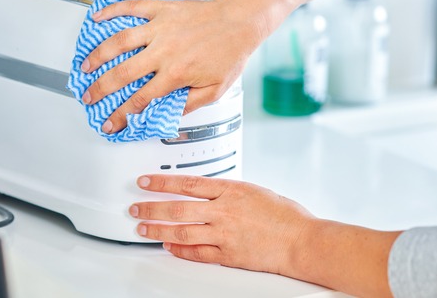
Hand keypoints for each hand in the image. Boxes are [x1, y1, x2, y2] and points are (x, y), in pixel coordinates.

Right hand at [79, 0, 268, 133]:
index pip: (140, 100)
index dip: (122, 115)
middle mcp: (163, 51)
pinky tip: (97, 17)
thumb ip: (189, 104)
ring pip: (119, 42)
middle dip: (100, 89)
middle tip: (88, 98)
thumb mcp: (215, 90)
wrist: (240, 20)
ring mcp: (160, 28)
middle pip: (122, 74)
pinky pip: (131, 8)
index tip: (111, 123)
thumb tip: (168, 115)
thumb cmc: (230, 53)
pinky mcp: (162, 9)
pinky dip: (111, 10)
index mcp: (175, 74)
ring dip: (97, 55)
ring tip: (84, 66)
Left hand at [128, 174, 315, 275]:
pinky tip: (168, 246)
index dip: (162, 182)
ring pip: (181, 230)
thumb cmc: (286, 216)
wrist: (301, 241)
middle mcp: (224, 211)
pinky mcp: (227, 255)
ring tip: (142, 228)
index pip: (187, 183)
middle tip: (134, 207)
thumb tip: (210, 193)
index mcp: (232, 190)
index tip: (145, 181)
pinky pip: (196, 252)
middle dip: (151, 207)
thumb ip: (230, 192)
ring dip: (157, 229)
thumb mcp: (255, 191)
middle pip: (177, 207)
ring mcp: (224, 234)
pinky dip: (179, 249)